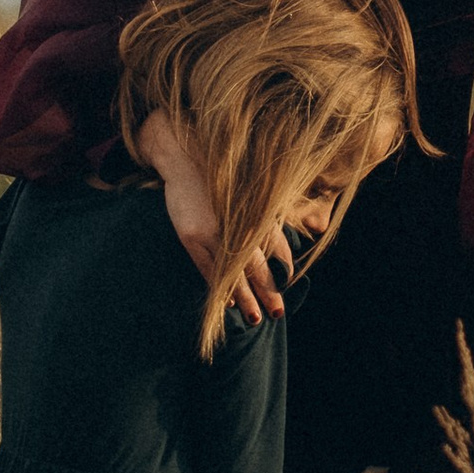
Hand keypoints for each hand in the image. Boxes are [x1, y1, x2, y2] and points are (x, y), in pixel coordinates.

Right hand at [134, 112, 294, 326]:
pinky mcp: (192, 236)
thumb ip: (267, 213)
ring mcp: (214, 232)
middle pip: (258, 268)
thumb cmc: (221, 171)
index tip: (288, 287)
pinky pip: (208, 269)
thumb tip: (287, 239)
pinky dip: (219, 287)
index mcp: (256, 212)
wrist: (186, 154)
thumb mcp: (251, 188)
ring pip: (233, 274)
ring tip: (257, 318)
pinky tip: (227, 302)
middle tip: (277, 314)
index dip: (282, 272)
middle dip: (269, 293)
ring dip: (246, 298)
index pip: (275, 250)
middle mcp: (238, 225)